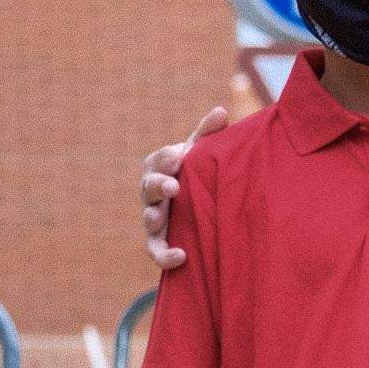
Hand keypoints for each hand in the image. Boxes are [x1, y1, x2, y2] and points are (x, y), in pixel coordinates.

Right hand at [141, 107, 226, 267]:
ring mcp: (154, 216)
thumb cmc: (197, 170)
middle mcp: (152, 191)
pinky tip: (181, 256)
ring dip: (152, 218)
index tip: (178, 158)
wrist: (198, 202)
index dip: (167, 159)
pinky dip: (164, 255)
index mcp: (160, 166)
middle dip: (158, 185)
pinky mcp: (160, 241)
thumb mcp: (202, 151)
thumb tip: (220, 111)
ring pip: (148, 218)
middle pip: (149, 187)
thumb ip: (208, 133)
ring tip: (158, 218)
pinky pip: (156, 250)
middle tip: (172, 186)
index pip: (159, 159)